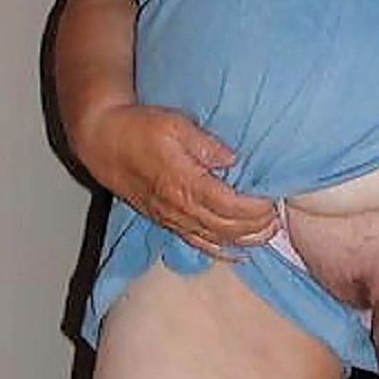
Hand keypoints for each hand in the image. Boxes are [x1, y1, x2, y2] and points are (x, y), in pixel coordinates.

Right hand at [76, 104, 277, 254]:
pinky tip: (237, 254)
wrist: (101, 140)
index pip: (229, 206)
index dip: (254, 209)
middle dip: (256, 227)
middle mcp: (178, 207)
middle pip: (226, 227)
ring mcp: (170, 218)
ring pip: (214, 240)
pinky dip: (219, 252)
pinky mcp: (164, 221)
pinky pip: (196, 243)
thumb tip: (233, 160)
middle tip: (278, 220)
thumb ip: (205, 144)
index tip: (273, 202)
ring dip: (244, 241)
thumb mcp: (174, 124)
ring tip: (267, 236)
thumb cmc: (137, 127)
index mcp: (184, 183)